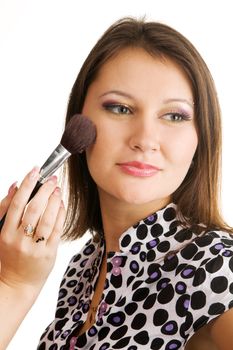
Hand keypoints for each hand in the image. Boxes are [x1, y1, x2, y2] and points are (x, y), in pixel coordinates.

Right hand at [0, 167, 65, 295]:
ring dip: (54, 200)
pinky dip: (60, 214)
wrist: (16, 283)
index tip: (34, 171)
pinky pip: (57, 229)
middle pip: (34, 209)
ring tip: (57, 189)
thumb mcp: (0, 232)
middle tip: (52, 178)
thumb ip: (5, 208)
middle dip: (44, 190)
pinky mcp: (49, 253)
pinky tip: (60, 204)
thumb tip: (14, 185)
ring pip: (47, 218)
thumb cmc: (9, 255)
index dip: (27, 185)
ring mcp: (35, 248)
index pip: (17, 204)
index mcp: (5, 233)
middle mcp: (20, 240)